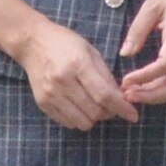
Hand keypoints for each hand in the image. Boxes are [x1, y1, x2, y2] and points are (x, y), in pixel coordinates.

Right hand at [16, 15, 131, 131]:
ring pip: (82, 122)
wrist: (32, 42)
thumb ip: (106, 76)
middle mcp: (62, 81)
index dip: (121, 108)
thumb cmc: (65, 43)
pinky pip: (68, 123)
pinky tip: (80, 106)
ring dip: (94, 118)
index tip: (133, 115)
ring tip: (95, 106)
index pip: (104, 95)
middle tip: (113, 106)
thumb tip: (122, 99)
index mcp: (77, 64)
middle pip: (95, 111)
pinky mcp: (43, 103)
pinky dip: (79, 119)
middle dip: (110, 113)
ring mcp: (50, 94)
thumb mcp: (90, 52)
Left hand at [117, 0, 165, 105]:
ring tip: (132, 94)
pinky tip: (141, 88)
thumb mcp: (152, 4)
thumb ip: (138, 29)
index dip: (146, 76)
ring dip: (156, 96)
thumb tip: (125, 53)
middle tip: (127, 95)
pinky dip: (159, 90)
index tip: (125, 80)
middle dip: (153, 96)